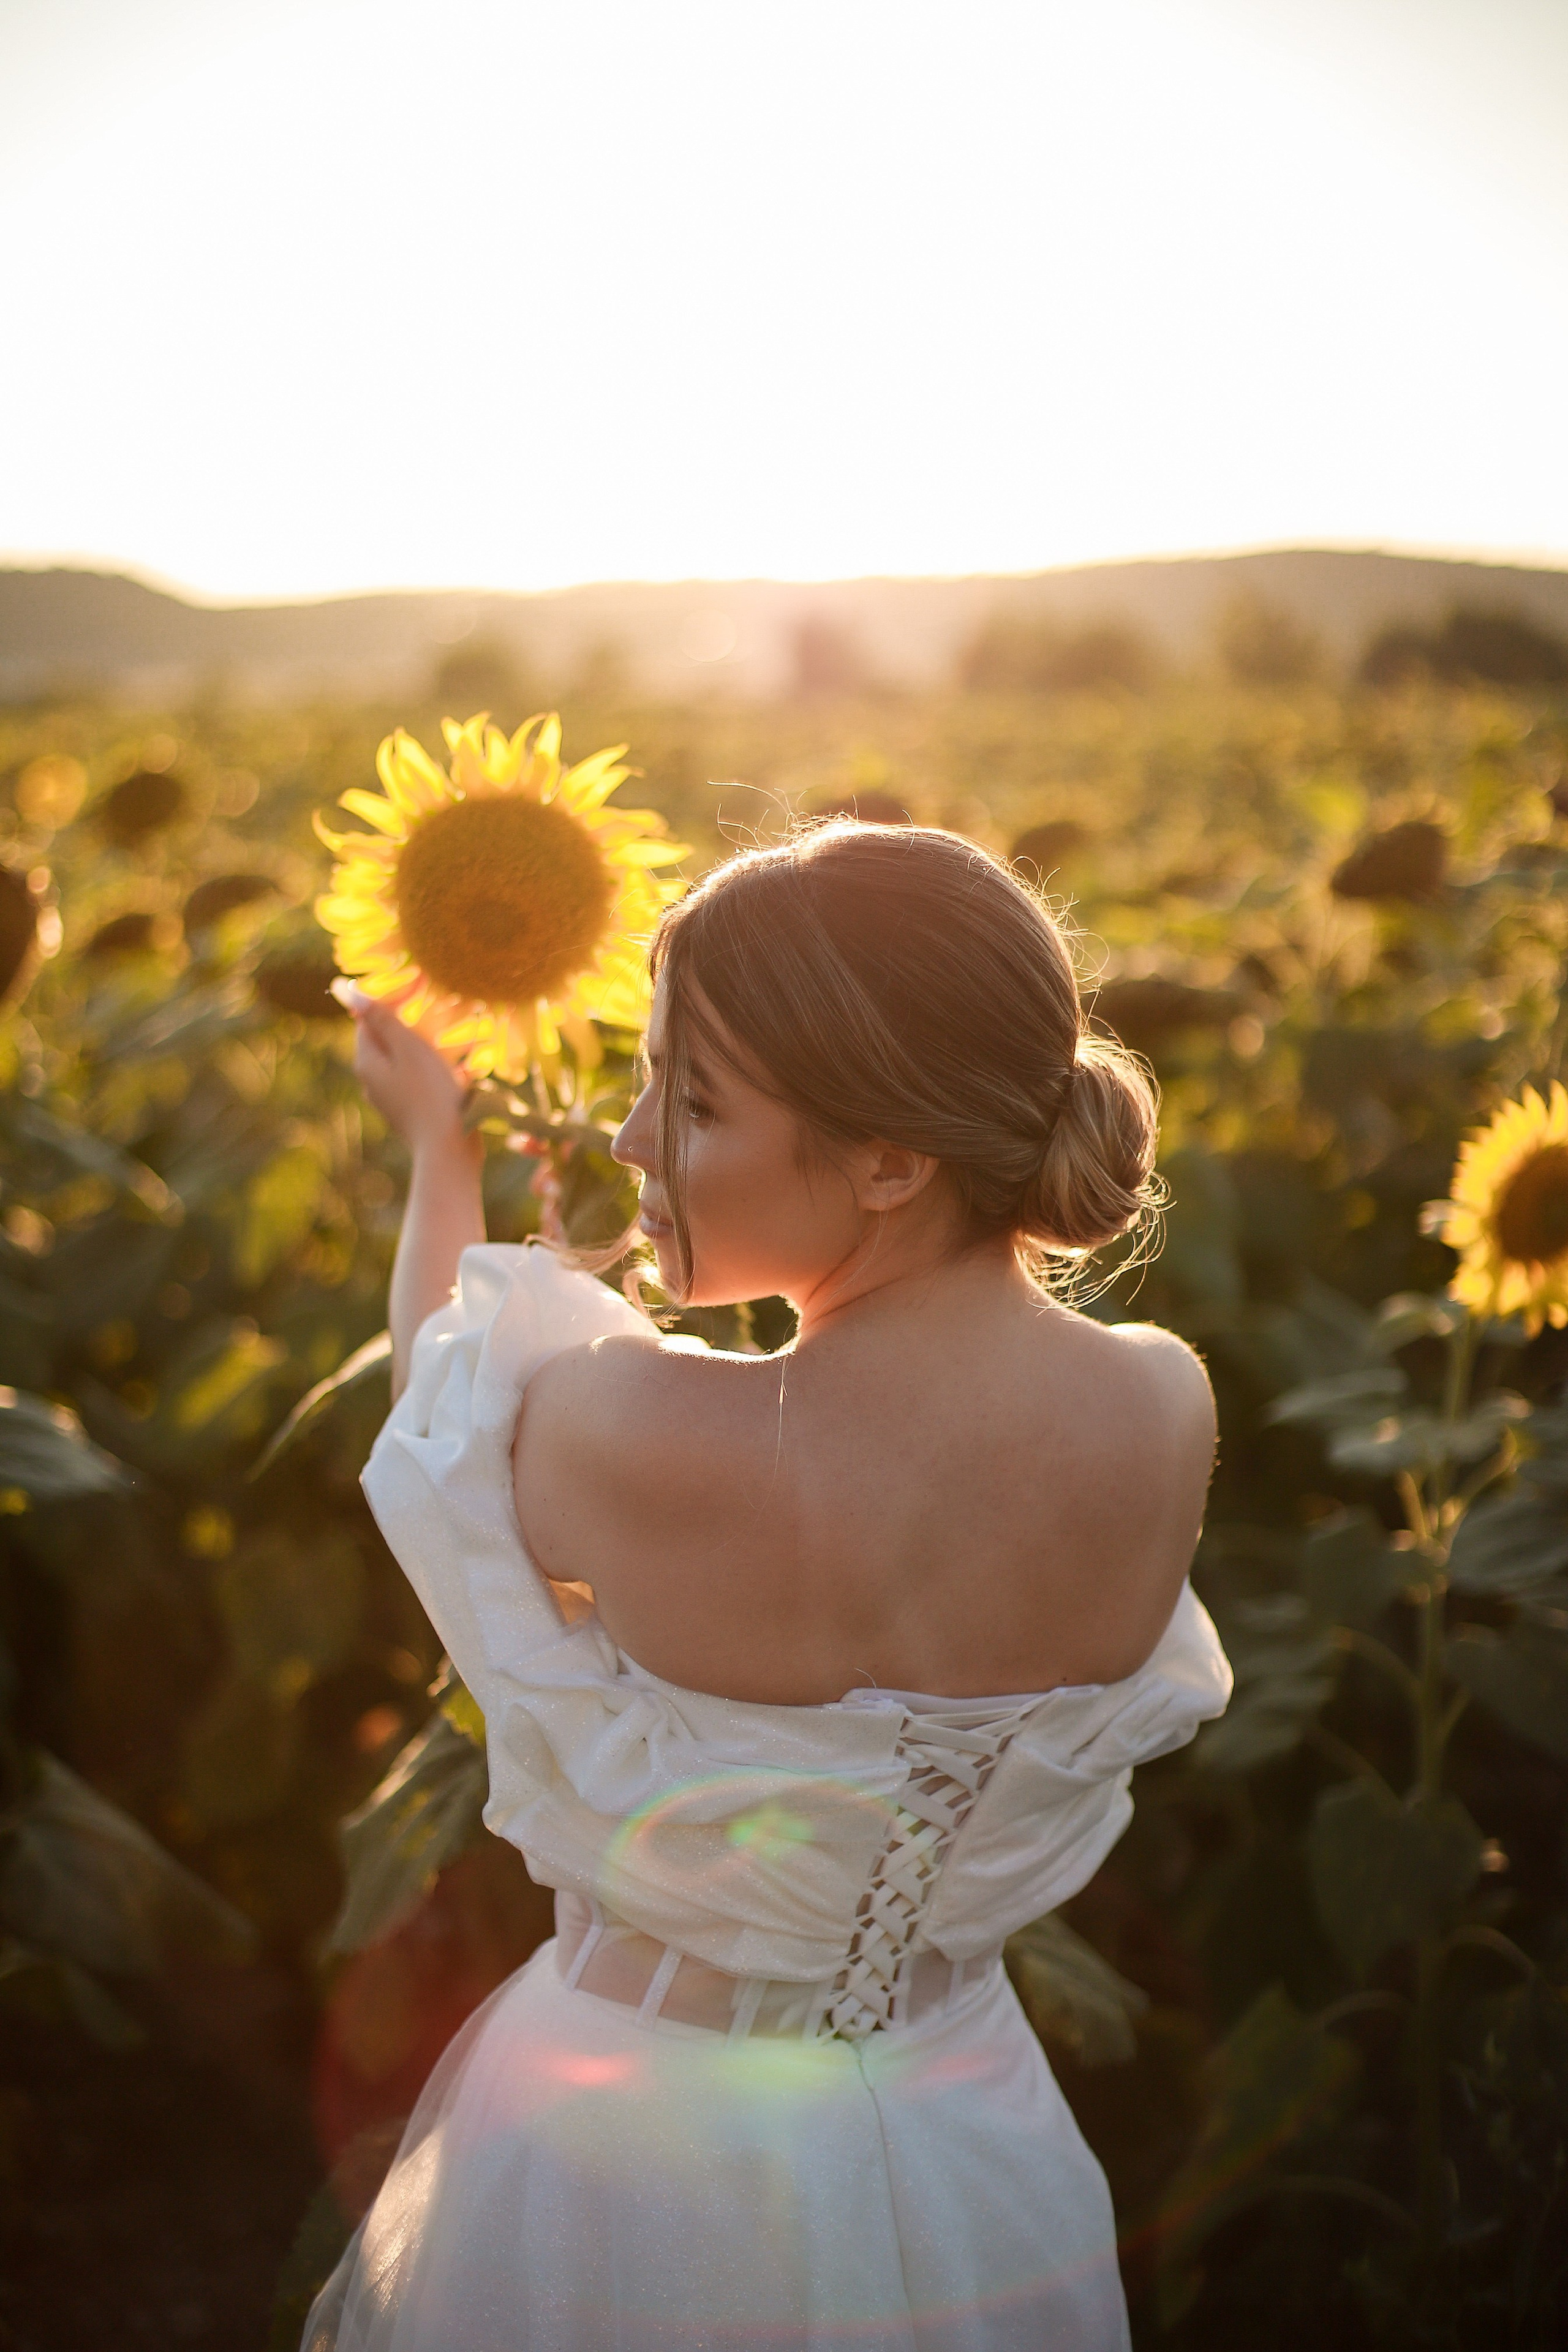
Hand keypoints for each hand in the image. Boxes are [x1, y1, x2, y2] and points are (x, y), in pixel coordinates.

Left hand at [339, 983, 478, 1164]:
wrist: (449, 1148)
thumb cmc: (431, 1092)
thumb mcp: (409, 1047)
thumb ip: (382, 1019)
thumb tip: (349, 991)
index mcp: (366, 1062)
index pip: (367, 1018)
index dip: (391, 998)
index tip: (419, 985)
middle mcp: (371, 1082)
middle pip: (384, 1040)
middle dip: (408, 1023)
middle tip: (437, 1010)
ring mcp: (389, 1100)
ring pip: (402, 1061)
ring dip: (423, 1047)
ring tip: (451, 1040)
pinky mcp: (409, 1112)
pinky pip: (416, 1081)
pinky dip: (431, 1070)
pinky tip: (457, 1070)